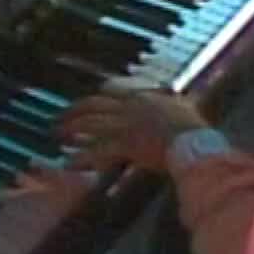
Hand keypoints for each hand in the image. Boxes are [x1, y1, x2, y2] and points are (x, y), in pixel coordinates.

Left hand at [56, 82, 210, 172]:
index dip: (95, 97)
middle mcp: (130, 106)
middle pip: (93, 105)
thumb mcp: (184, 108)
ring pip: (90, 124)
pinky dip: (81, 157)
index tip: (84, 103)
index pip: (111, 90)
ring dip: (70, 130)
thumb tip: (176, 98)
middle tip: (59, 120)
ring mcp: (126, 124)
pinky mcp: (125, 143)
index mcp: (144, 96)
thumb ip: (173, 102)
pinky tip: (69, 163)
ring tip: (57, 137)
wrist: (196, 142)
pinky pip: (97, 150)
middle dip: (73, 112)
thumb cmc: (194, 129)